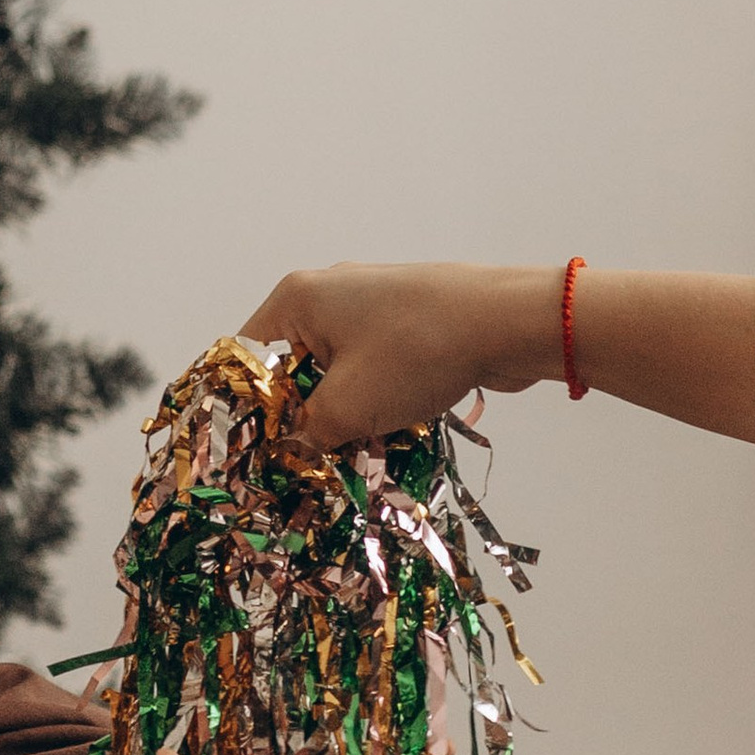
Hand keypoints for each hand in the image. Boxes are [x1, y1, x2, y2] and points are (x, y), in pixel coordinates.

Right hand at [244, 262, 559, 449]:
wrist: (508, 323)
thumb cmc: (415, 353)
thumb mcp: (347, 406)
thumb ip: (306, 434)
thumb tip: (289, 452)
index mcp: (297, 299)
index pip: (246, 358)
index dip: (247, 408)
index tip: (258, 453)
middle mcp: (328, 293)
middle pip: (293, 367)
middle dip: (302, 416)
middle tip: (309, 462)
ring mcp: (372, 305)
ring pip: (338, 372)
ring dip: (345, 414)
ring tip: (354, 453)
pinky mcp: (408, 321)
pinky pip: (375, 368)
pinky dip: (378, 399)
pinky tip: (391, 432)